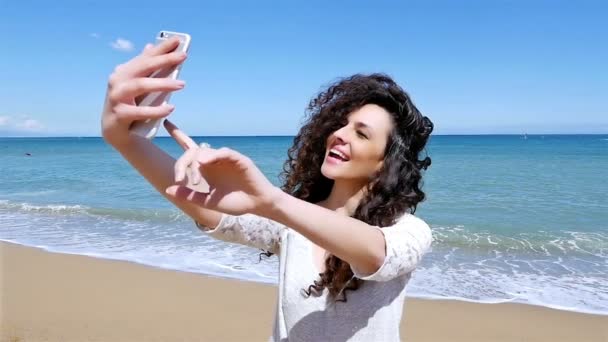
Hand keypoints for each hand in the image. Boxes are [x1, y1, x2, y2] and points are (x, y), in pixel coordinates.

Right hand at [101, 36, 186, 147]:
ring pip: (140, 85)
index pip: (145, 57)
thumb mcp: (140, 87)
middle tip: (183, 56)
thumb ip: (146, 69)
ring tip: (182, 84)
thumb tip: (151, 45)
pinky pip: (139, 111)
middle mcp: (117, 81)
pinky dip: (156, 110)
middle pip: (143, 67)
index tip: (177, 40)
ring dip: (162, 84)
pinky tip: (170, 108)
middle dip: (164, 60)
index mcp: (124, 72)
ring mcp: (116, 97)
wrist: (116, 133)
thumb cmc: (131, 106)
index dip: (161, 48)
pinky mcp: (119, 115)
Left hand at [163, 122, 279, 215]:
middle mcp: (214, 161)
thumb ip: (189, 195)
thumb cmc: (234, 202)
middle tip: (181, 179)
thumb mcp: (207, 201)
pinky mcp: (239, 159)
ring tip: (195, 178)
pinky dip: (214, 155)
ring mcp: (226, 159)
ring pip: (206, 151)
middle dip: (183, 163)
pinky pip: (225, 152)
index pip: (189, 149)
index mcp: (206, 169)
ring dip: (197, 162)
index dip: (178, 135)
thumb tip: (168, 189)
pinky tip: (205, 161)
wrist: (256, 205)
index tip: (165, 123)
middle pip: (193, 152)